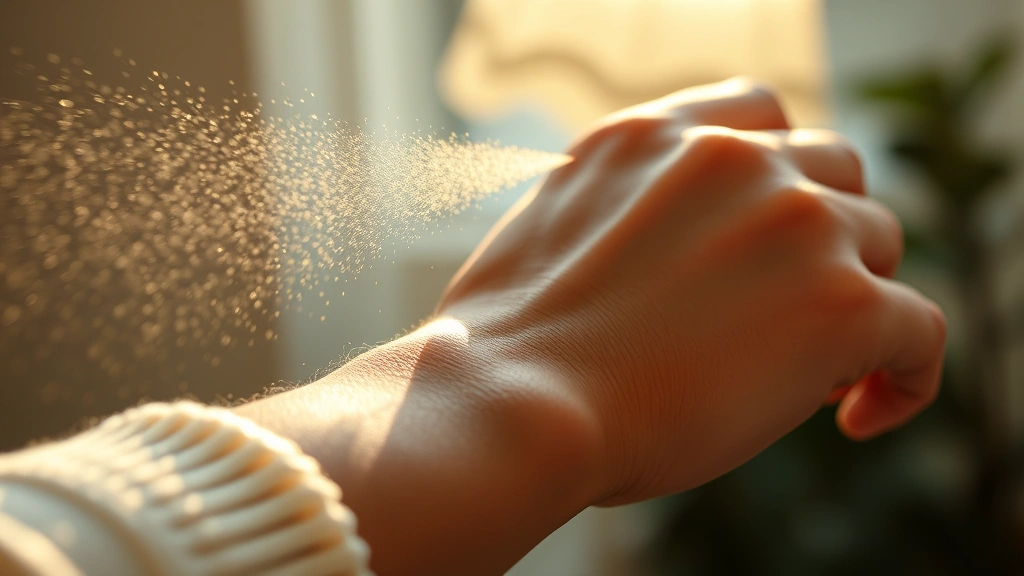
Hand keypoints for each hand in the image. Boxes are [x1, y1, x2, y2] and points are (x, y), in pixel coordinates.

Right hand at [436, 78, 946, 505]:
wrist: (515, 404)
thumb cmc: (510, 352)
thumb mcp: (553, 234)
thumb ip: (624, 212)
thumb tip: (673, 254)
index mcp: (650, 136)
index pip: (759, 115)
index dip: (780, 177)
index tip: (771, 237)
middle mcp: (730, 157)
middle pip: (834, 177)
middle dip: (822, 242)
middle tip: (785, 317)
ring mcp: (792, 221)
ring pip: (878, 245)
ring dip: (855, 302)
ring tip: (810, 375)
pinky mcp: (840, 301)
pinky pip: (919, 330)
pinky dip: (905, 374)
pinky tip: (863, 413)